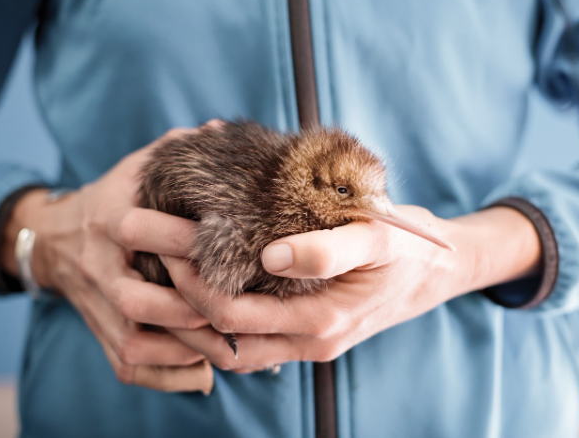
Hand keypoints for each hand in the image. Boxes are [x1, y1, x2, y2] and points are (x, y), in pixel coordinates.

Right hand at [1, 126, 217, 392]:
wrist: (54, 239)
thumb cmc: (113, 199)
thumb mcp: (136, 168)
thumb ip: (176, 149)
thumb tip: (220, 129)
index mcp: (111, 220)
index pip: (141, 232)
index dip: (185, 241)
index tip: (234, 245)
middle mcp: (100, 267)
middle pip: (136, 300)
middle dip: (188, 308)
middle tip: (237, 308)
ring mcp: (97, 305)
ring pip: (134, 341)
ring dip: (183, 348)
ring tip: (230, 345)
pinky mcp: (99, 332)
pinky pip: (128, 365)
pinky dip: (167, 375)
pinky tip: (203, 370)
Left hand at [162, 206, 541, 370]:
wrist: (438, 269)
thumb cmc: (411, 248)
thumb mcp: (380, 237)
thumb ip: (328, 248)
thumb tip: (269, 255)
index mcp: (320, 323)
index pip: (231, 313)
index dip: (191, 281)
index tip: (162, 238)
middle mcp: (306, 341)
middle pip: (219, 331)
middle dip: (174, 291)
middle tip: (139, 239)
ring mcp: (304, 340)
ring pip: (229, 341)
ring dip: (190, 308)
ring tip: (156, 265)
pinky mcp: (305, 328)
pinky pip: (249, 334)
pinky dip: (217, 314)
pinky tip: (199, 280)